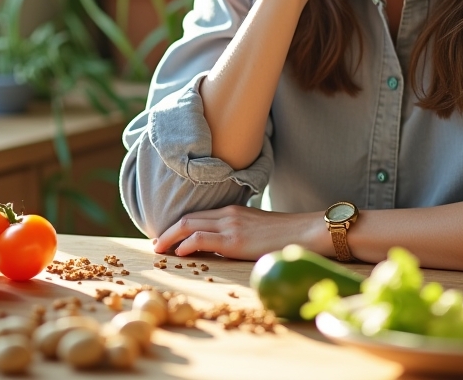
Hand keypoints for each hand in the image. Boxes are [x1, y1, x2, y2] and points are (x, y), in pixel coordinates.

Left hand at [152, 205, 324, 260]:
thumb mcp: (256, 230)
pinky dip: (185, 244)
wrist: (305, 231)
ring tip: (159, 249)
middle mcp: (228, 214)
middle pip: (188, 217)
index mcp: (232, 211)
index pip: (197, 215)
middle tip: (156, 244)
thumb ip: (238, 234)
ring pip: (189, 225)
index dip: (178, 226)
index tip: (166, 238)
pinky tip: (178, 252)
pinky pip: (201, 238)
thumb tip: (222, 247)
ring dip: (170, 237)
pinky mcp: (235, 239)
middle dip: (168, 231)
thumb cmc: (285, 235)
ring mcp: (231, 225)